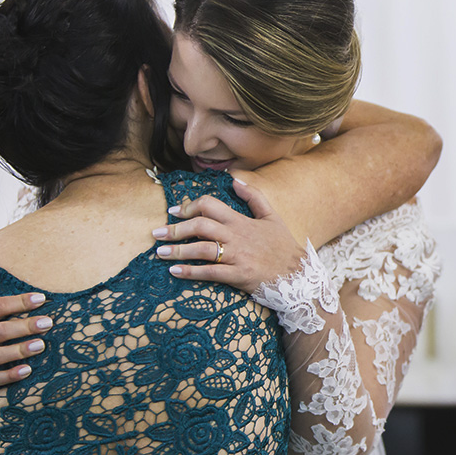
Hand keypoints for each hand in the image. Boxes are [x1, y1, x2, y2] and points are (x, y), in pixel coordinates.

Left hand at [153, 176, 305, 292]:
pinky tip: (175, 272)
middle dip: (175, 229)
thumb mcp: (272, 217)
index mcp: (242, 221)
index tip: (173, 211)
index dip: (189, 206)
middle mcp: (237, 236)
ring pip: (202, 249)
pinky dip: (191, 272)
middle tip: (157, 233)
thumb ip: (254, 196)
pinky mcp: (239, 276)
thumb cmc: (283, 247)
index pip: (210, 205)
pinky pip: (211, 273)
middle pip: (200, 226)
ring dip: (177, 250)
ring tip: (160, 252)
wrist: (298, 275)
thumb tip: (235, 179)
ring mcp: (238, 256)